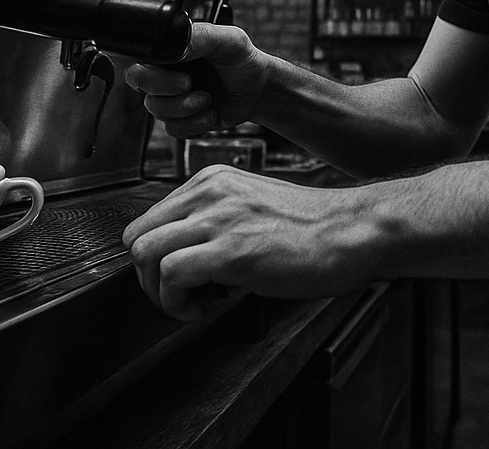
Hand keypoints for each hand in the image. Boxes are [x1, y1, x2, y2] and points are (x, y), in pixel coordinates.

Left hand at [121, 166, 374, 320]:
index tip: (184, 279)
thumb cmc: (313, 229)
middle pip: (136, 238)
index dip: (158, 259)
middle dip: (150, 277)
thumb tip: (184, 259)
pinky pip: (171, 276)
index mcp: (211, 180)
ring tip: (195, 304)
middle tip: (183, 296)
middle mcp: (208, 192)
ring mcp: (218, 218)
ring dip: (160, 292)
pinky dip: (178, 303)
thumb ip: (215, 222)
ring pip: (144, 254)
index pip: (149, 221)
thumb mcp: (252, 208)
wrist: (352, 232)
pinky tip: (208, 308)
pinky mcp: (230, 249)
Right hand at [124, 22, 269, 136]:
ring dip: (186, 111)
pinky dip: (194, 125)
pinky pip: (173, 130)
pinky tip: (210, 114)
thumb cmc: (243, 60)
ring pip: (157, 112)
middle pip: (140, 88)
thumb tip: (177, 43)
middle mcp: (165, 72)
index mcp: (169, 51)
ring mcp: (171, 97)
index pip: (139, 63)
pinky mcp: (181, 118)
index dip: (155, 76)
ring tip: (209, 101)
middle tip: (194, 88)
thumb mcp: (229, 40)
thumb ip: (202, 37)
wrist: (258, 89)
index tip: (185, 78)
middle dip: (170, 95)